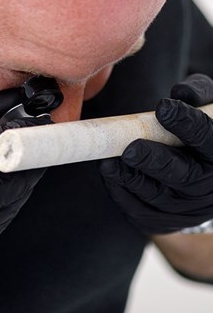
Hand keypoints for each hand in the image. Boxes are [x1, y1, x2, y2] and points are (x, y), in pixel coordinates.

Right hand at [0, 89, 47, 265]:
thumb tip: (11, 99)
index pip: (2, 148)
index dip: (26, 133)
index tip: (39, 124)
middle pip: (16, 180)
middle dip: (28, 161)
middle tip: (28, 146)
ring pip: (13, 203)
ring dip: (19, 183)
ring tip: (7, 167)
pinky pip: (1, 222)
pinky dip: (4, 203)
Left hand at [100, 74, 212, 234]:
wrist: (196, 178)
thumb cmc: (198, 135)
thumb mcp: (209, 111)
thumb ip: (200, 96)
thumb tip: (181, 92)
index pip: (209, 140)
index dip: (187, 124)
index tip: (163, 107)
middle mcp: (208, 186)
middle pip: (183, 176)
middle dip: (154, 161)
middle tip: (131, 150)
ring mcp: (186, 208)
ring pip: (157, 196)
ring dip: (130, 179)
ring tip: (110, 162)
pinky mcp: (162, 221)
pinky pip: (139, 210)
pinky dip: (121, 193)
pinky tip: (109, 174)